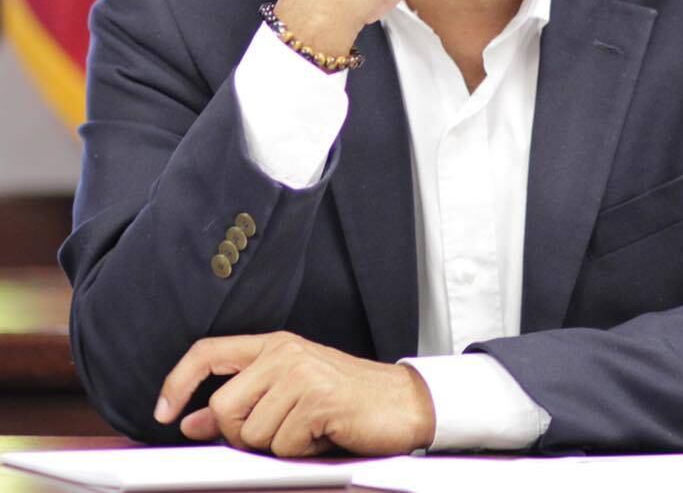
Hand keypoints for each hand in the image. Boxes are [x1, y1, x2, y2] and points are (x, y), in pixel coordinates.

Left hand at [154, 332, 435, 456]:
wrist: (402, 401)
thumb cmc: (348, 398)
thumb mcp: (290, 393)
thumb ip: (243, 401)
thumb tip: (195, 420)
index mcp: (275, 345)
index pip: (209, 351)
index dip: (178, 381)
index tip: (164, 412)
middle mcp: (285, 352)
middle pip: (225, 407)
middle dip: (244, 434)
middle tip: (284, 430)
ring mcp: (301, 373)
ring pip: (251, 434)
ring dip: (278, 446)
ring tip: (310, 431)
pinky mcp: (317, 399)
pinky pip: (282, 445)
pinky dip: (301, 452)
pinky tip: (324, 435)